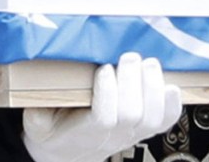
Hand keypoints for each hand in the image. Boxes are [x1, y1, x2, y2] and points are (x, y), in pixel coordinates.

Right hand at [23, 52, 181, 161]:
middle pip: (132, 114)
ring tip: (147, 63)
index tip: (103, 70)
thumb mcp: (38, 124)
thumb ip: (36, 114)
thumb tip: (36, 102)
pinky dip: (173, 103)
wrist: (72, 150)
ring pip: (152, 116)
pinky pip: (166, 120)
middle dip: (133, 82)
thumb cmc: (58, 129)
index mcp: (87, 132)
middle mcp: (115, 135)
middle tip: (128, 57)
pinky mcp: (147, 128)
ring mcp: (134, 133)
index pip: (104, 118)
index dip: (108, 93)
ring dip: (153, 86)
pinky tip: (170, 85)